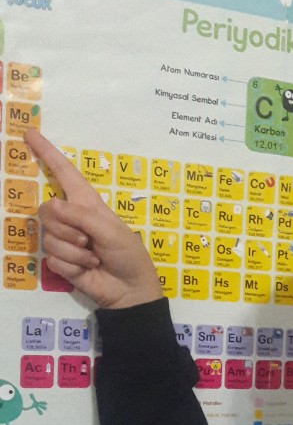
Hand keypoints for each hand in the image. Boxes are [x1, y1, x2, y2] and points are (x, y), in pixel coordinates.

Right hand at [26, 129, 162, 309]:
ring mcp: (64, 239)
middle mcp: (72, 217)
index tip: (30, 134)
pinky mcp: (60, 261)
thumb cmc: (128, 255)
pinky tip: (87, 270)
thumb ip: (81, 216)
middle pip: (47, 210)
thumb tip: (52, 206)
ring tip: (93, 257)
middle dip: (66, 228)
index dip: (47, 154)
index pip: (64, 173)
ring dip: (74, 252)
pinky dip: (72, 266)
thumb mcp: (111, 230)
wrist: (130, 289)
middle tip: (88, 241)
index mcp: (86, 202)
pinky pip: (53, 258)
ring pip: (49, 238)